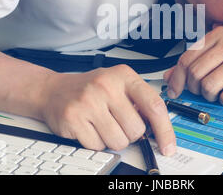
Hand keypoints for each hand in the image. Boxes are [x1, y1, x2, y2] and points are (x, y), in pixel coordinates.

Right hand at [41, 65, 175, 154]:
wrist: (54, 90)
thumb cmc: (90, 88)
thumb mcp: (118, 83)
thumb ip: (139, 100)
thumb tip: (159, 127)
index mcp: (123, 76)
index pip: (154, 105)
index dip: (165, 130)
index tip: (168, 146)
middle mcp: (106, 86)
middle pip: (136, 130)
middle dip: (129, 133)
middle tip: (117, 122)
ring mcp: (89, 102)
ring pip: (118, 141)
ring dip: (112, 139)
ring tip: (101, 124)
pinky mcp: (73, 118)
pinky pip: (97, 146)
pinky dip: (95, 142)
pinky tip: (89, 127)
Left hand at [164, 25, 222, 105]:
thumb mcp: (222, 52)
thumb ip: (196, 61)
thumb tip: (170, 76)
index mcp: (219, 34)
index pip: (187, 57)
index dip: (177, 77)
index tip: (174, 89)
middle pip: (195, 73)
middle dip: (194, 89)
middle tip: (201, 92)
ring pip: (208, 86)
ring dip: (209, 96)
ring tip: (218, 93)